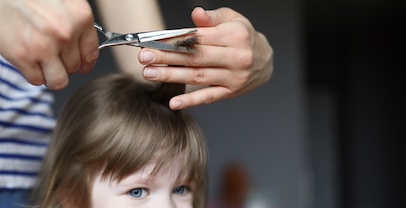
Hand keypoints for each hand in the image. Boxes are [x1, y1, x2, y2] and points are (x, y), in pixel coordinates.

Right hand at [0, 0, 99, 89]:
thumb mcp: (62, 0)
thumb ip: (76, 21)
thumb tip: (82, 46)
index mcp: (80, 16)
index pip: (91, 55)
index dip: (83, 62)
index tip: (77, 64)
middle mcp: (66, 33)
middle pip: (73, 68)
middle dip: (62, 64)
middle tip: (48, 53)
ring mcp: (44, 47)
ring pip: (58, 81)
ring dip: (50, 75)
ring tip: (40, 61)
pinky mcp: (22, 57)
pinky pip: (36, 80)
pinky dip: (31, 73)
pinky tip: (25, 57)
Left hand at [138, 7, 273, 108]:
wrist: (266, 60)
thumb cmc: (243, 37)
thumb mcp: (232, 19)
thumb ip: (212, 17)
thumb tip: (196, 14)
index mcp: (235, 36)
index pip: (199, 38)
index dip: (174, 40)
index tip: (154, 42)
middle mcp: (236, 57)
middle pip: (195, 58)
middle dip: (167, 57)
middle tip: (145, 58)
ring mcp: (234, 77)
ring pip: (198, 77)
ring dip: (171, 76)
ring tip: (150, 73)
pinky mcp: (230, 92)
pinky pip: (208, 97)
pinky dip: (191, 101)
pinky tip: (174, 102)